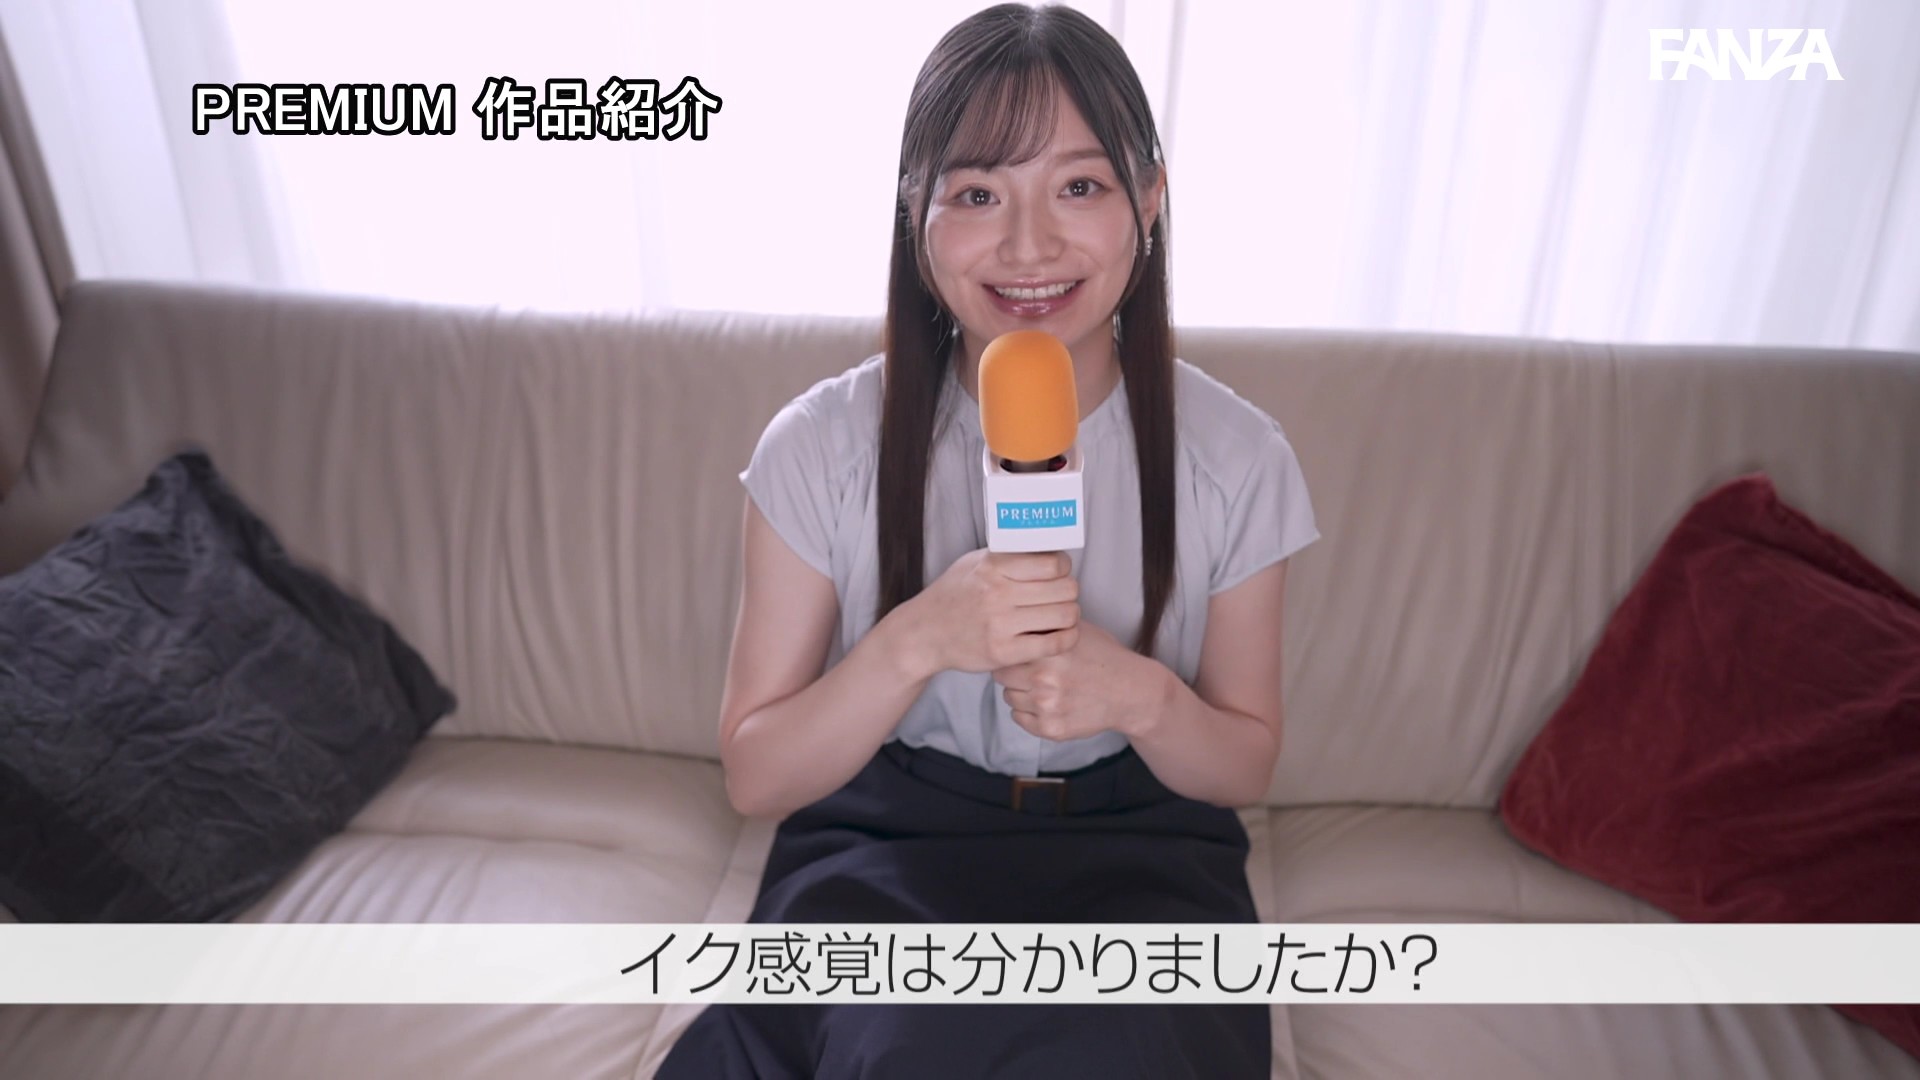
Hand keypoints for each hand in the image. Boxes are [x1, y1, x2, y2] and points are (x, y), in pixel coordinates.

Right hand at [909, 548, 1079, 675]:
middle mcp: (997, 593)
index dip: (1063, 568)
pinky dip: (1066, 639)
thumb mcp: (974, 562)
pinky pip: (1054, 644)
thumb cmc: (954, 594)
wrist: (924, 633)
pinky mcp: (1004, 652)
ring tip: (1061, 616)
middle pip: (1065, 589)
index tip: (1059, 573)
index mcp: (993, 566)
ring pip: (1064, 615)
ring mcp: (1000, 624)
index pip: (1053, 563)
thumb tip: (1047, 545)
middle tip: (1062, 596)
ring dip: (1070, 616)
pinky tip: (1061, 635)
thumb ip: (1008, 554)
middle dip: (1069, 592)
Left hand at [993, 619, 1156, 741]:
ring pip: (1009, 698)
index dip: (1012, 650)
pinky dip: (1028, 711)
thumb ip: (1045, 624)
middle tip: (1030, 670)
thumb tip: (1012, 614)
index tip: (1020, 651)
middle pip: (1002, 676)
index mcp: (1048, 653)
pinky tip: (1048, 702)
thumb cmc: (1102, 656)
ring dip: (1020, 692)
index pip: (1005, 652)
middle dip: (1013, 671)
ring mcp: (1047, 708)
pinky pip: (1019, 718)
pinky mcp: (1051, 729)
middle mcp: (1044, 681)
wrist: (1129, 691)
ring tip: (1043, 685)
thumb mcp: (1076, 629)